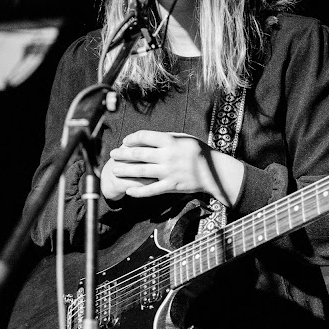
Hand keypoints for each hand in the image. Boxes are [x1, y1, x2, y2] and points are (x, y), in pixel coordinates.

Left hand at [103, 130, 243, 205]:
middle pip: (138, 153)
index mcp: (170, 141)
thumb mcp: (185, 138)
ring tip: (115, 171)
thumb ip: (167, 137)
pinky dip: (138, 191)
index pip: (144, 137)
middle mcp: (167, 155)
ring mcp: (169, 171)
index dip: (131, 139)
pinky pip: (151, 189)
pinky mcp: (171, 186)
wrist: (215, 171)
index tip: (125, 141)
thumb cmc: (199, 152)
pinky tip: (128, 191)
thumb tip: (147, 137)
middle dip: (123, 154)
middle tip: (113, 154)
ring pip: (140, 171)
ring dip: (125, 171)